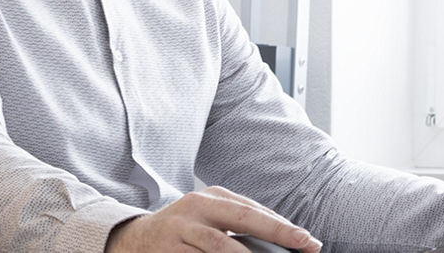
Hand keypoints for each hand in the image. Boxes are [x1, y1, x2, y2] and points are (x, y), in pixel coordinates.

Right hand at [105, 186, 321, 252]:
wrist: (133, 241)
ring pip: (221, 246)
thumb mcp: (209, 220)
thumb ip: (239, 227)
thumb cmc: (183, 232)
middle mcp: (196, 208)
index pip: (254, 211)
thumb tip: (283, 242)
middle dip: (276, 233)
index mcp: (211, 197)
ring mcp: (180, 231)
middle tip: (304, 245)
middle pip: (242, 220)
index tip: (310, 242)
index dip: (284, 227)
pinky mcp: (168, 252)